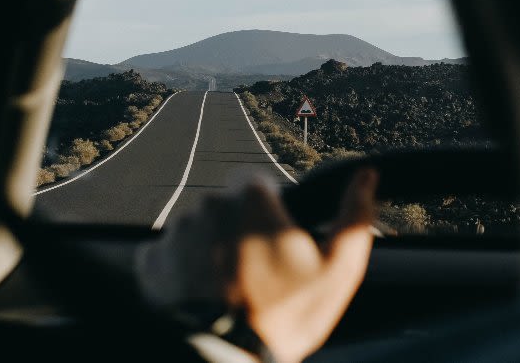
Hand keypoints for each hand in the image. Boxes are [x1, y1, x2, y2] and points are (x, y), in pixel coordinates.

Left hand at [134, 168, 378, 362]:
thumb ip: (355, 216)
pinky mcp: (151, 260)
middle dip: (239, 230)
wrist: (226, 361)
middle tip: (254, 272)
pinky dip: (182, 270)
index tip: (275, 242)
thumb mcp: (338, 272)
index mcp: (250, 197)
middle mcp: (208, 205)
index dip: (269, 211)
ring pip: (198, 229)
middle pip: (227, 207)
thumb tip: (367, 175)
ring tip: (227, 288)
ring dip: (211, 249)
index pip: (256, 184)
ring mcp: (176, 233)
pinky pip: (170, 254)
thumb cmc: (284, 317)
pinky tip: (201, 295)